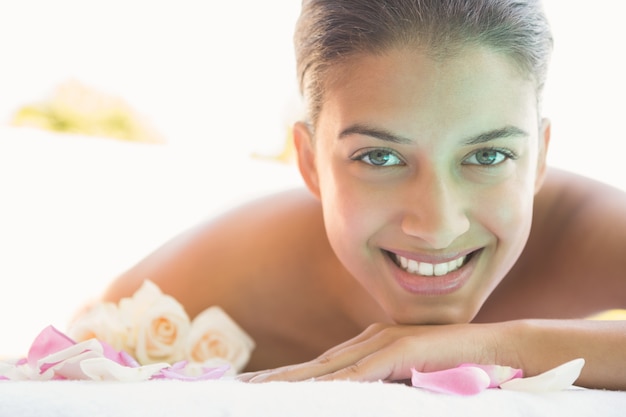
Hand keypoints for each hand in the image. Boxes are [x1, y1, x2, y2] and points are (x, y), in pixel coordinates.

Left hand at [238, 322, 514, 382]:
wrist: (503, 348)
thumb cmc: (459, 369)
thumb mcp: (411, 384)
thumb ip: (386, 390)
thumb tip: (357, 402)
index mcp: (369, 350)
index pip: (318, 370)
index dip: (283, 380)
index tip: (251, 389)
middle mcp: (370, 342)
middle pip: (313, 368)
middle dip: (272, 380)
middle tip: (232, 388)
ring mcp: (386, 344)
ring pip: (328, 369)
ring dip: (289, 382)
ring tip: (251, 392)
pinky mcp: (404, 351)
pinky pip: (363, 373)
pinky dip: (334, 384)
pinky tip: (308, 394)